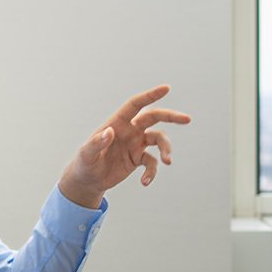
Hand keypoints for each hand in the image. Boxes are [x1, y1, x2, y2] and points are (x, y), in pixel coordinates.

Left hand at [57, 85, 190, 207]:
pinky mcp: (137, 159)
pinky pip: (152, 162)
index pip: (135, 105)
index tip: (166, 89)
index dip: (150, 96)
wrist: (88, 180)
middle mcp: (129, 130)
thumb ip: (95, 143)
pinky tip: (145, 182)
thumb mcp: (86, 154)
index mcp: (117, 123)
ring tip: (168, 161)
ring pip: (158, 139)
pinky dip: (152, 172)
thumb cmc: (84, 163)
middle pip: (154, 118)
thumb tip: (109, 132)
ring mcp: (135, 144)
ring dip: (166, 149)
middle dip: (171, 116)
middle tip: (187, 119)